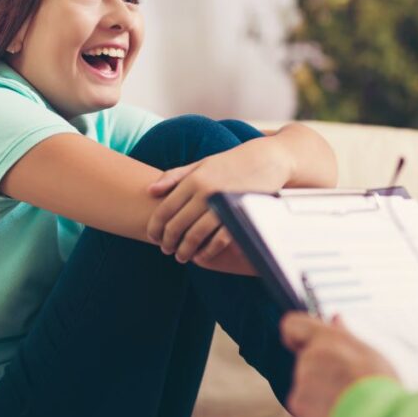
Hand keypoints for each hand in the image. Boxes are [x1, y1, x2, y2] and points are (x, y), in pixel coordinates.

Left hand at [146, 138, 290, 264]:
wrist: (267, 160)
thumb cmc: (230, 163)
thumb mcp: (201, 164)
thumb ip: (175, 176)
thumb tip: (150, 190)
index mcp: (193, 179)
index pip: (165, 209)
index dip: (155, 227)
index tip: (153, 237)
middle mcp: (205, 191)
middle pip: (177, 225)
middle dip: (168, 242)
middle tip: (166, 250)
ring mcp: (222, 204)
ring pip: (195, 235)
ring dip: (184, 250)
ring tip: (181, 256)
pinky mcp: (239, 215)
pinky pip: (218, 240)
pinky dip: (207, 251)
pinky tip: (201, 256)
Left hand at [280, 313, 398, 416]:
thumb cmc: (380, 388)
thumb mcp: (368, 354)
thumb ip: (344, 335)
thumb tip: (334, 319)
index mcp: (328, 339)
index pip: (293, 325)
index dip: (296, 334)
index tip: (304, 343)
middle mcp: (310, 356)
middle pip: (305, 358)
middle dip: (320, 369)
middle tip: (344, 383)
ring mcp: (301, 381)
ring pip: (305, 382)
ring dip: (320, 391)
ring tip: (345, 402)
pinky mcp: (297, 405)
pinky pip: (303, 404)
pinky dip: (316, 410)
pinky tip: (336, 415)